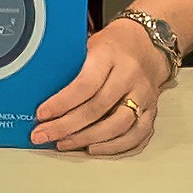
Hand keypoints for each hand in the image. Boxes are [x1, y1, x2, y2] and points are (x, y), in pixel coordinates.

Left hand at [31, 17, 165, 154]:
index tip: (42, 114)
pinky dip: (114, 147)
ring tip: (64, 144)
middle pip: (98, 109)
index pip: (85, 85)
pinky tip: (93, 148)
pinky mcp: (152, 111)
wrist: (147, 45)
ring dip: (87, 139)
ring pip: (118, 126)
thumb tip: (40, 90)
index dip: (62, 103)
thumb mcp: (89, 44)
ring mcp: (144, 95)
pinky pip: (136, 136)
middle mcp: (130, 76)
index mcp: (110, 55)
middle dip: (67, 126)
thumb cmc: (113, 45)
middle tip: (44, 135)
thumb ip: (71, 65)